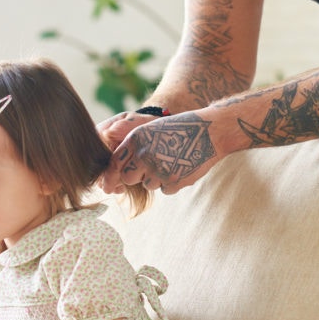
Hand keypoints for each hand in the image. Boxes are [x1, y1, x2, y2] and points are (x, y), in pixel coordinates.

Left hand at [102, 113, 219, 194]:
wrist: (209, 132)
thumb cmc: (178, 130)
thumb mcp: (150, 130)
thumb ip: (132, 149)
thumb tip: (116, 173)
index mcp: (136, 139)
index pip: (115, 164)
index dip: (111, 176)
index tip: (109, 186)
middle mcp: (144, 154)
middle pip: (128, 178)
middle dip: (135, 177)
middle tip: (148, 168)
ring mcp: (159, 169)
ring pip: (148, 185)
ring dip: (156, 178)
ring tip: (171, 160)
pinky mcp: (174, 181)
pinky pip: (165, 189)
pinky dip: (171, 182)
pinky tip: (181, 166)